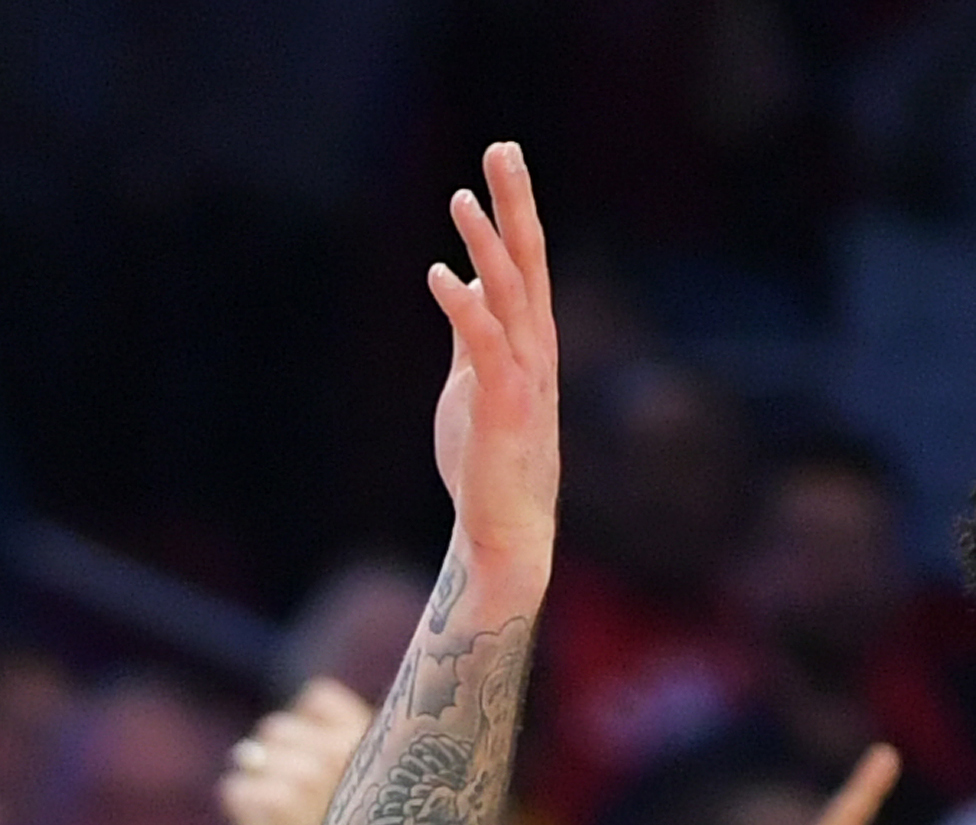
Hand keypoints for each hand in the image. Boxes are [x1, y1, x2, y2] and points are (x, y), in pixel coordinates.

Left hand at [221, 678, 372, 824]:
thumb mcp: (383, 787)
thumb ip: (350, 745)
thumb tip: (293, 713)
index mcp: (377, 738)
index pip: (315, 699)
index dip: (305, 728)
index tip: (309, 757)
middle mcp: (345, 751)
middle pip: (276, 729)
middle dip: (275, 758)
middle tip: (291, 798)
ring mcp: (309, 777)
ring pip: (251, 757)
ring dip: (257, 786)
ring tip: (281, 817)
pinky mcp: (277, 806)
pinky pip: (235, 790)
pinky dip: (242, 810)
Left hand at [427, 144, 560, 585]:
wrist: (504, 526)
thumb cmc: (487, 459)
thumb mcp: (473, 380)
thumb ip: (472, 332)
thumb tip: (466, 282)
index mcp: (528, 340)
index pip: (526, 260)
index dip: (514, 209)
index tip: (500, 160)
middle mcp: (535, 347)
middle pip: (528, 260)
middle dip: (514, 202)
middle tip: (501, 148)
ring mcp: (524, 374)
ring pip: (509, 293)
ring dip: (485, 243)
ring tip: (461, 198)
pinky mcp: (504, 404)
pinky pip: (483, 346)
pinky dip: (464, 307)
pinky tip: (441, 274)